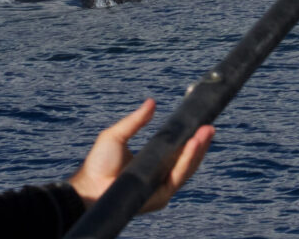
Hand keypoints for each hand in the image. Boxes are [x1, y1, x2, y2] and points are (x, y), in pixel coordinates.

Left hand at [69, 99, 214, 212]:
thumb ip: (135, 121)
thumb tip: (151, 102)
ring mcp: (162, 187)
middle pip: (188, 160)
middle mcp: (161, 176)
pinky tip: (192, 146)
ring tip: (205, 133)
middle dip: (200, 143)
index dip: (192, 140)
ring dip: (198, 150)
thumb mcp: (117, 135)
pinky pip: (177, 177)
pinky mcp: (160, 196)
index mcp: (154, 163)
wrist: (88, 186)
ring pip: (187, 168)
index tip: (202, 125)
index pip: (179, 152)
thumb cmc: (98, 164)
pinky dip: (187, 161)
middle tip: (209, 127)